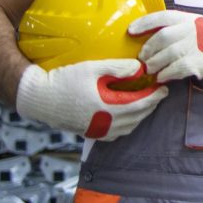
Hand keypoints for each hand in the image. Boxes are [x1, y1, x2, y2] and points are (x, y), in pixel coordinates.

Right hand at [14, 60, 167, 140]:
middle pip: (136, 117)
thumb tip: (140, 68)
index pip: (140, 104)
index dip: (154, 96)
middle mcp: (104, 124)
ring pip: (128, 127)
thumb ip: (118, 68)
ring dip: (140, 116)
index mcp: (107, 107)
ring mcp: (96, 131)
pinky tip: (127, 114)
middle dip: (150, 105)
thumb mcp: (92, 68)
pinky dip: (126, 124)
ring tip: (146, 102)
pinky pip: (115, 133)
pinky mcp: (89, 133)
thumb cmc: (64, 80)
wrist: (38, 98)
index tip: (164, 88)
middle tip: (159, 94)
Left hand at [130, 10, 202, 87]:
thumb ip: (181, 30)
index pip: (163, 16)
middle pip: (162, 37)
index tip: (131, 30)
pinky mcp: (202, 61)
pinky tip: (163, 78)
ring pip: (167, 54)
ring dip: (155, 64)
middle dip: (148, 49)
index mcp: (192, 19)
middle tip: (143, 59)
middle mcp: (194, 28)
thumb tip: (154, 39)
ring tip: (151, 70)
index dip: (144, 23)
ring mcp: (199, 45)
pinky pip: (177, 68)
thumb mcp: (201, 29)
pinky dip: (166, 74)